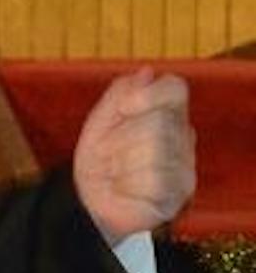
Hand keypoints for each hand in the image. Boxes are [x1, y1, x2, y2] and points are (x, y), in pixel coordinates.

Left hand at [73, 68, 195, 245]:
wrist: (88, 201)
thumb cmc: (99, 158)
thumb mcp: (101, 120)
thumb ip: (120, 93)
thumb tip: (146, 72)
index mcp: (164, 113)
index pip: (175, 88)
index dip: (150, 94)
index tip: (123, 108)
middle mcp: (181, 138)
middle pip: (160, 122)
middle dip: (121, 138)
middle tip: (107, 153)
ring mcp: (184, 167)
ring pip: (156, 152)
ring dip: (121, 162)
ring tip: (114, 171)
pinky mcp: (179, 196)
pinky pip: (154, 181)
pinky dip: (128, 184)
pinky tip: (124, 188)